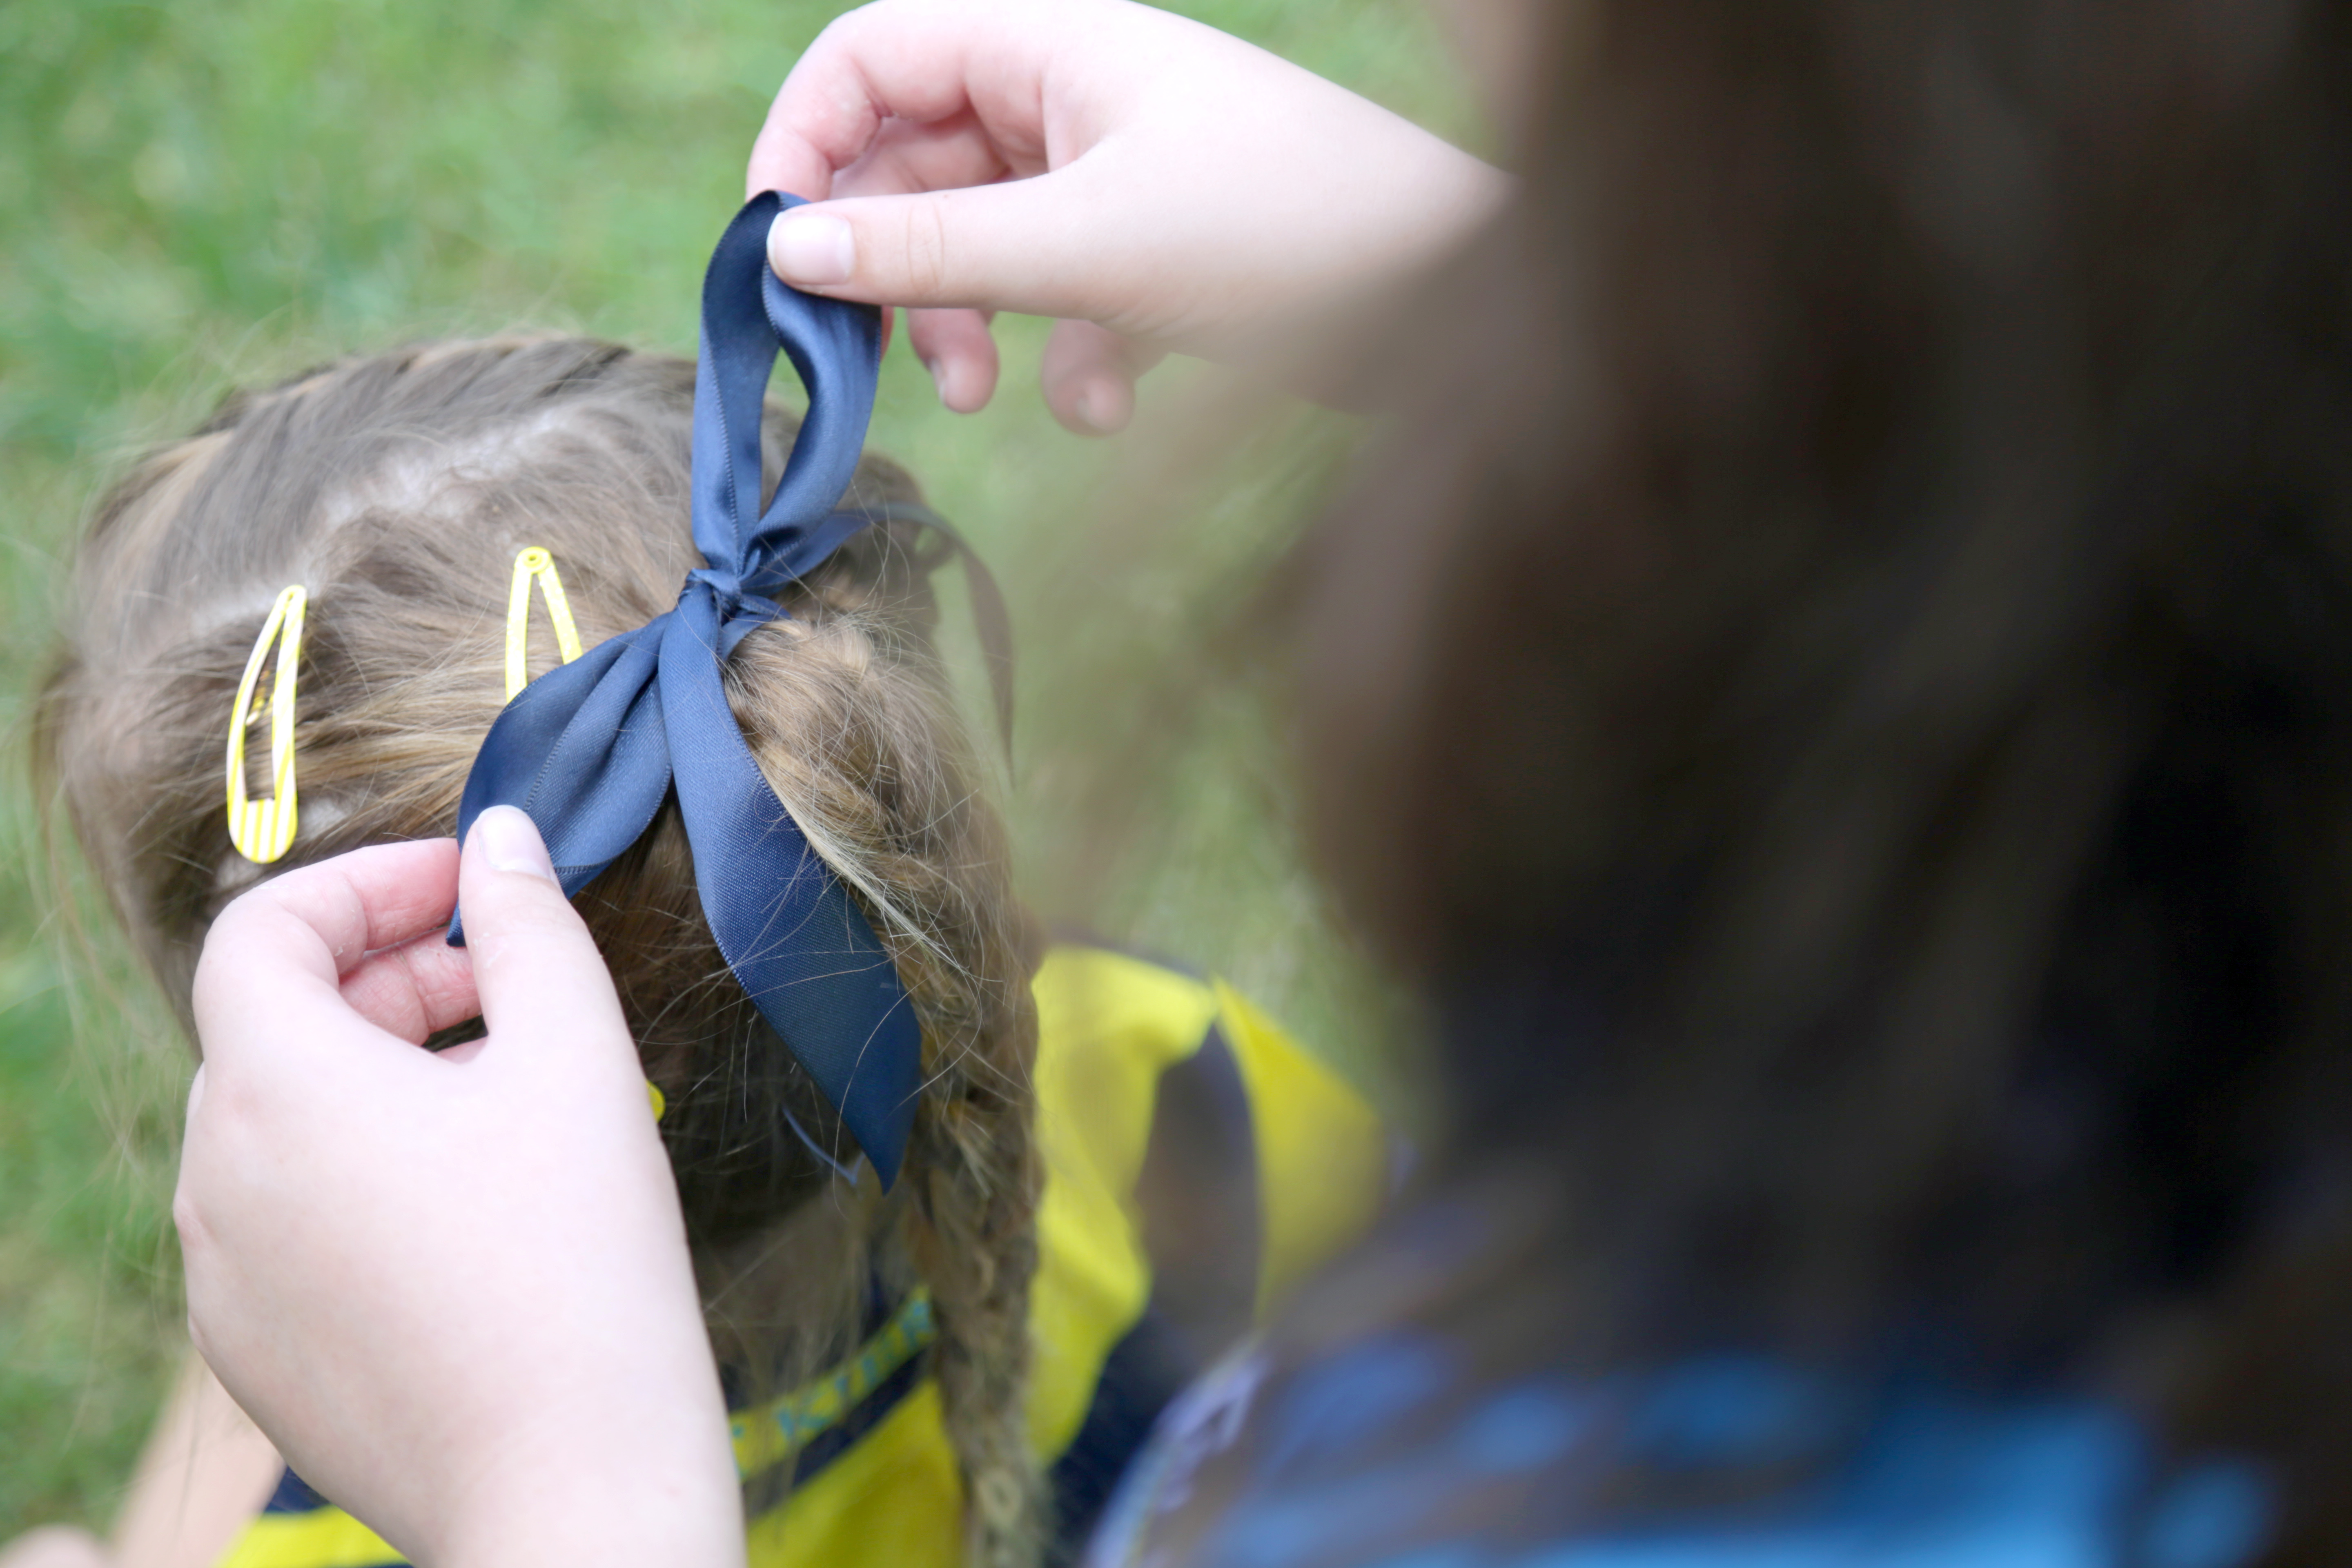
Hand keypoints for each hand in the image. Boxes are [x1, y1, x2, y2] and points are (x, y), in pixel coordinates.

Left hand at [177, 809, 742, 1567]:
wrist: (573, 1486)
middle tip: (512, 987)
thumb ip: (530, 926)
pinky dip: (362, 1174)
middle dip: (392, 977)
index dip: (364, 883)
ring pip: (282, 1127)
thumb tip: (502, 836)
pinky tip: (474, 1207)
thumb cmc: (580, 1263)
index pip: (262, 930)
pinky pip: (286, 1222)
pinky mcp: (255, 1356)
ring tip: (508, 1097)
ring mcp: (222, 1280)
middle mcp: (214, 1180)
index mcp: (275, 1090)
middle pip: (276, 1025)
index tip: (469, 890)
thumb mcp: (575, 1058)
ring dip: (380, 1075)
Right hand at [748, 0, 1508, 432]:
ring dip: (971, 324)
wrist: (1455, 304)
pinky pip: (1068, 299)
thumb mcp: (1085, 246)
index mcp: (1053, 41)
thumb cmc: (1285, 237)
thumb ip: (930, 253)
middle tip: (870, 359)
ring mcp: (1120, 175)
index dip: (803, 143)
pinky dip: (1072, 358)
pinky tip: (1113, 403)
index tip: (775, 251)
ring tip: (983, 394)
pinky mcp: (1160, 256)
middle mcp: (1077, 95)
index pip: (871, 56)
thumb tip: (786, 250)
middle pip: (917, 163)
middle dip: (894, 266)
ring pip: (986, 243)